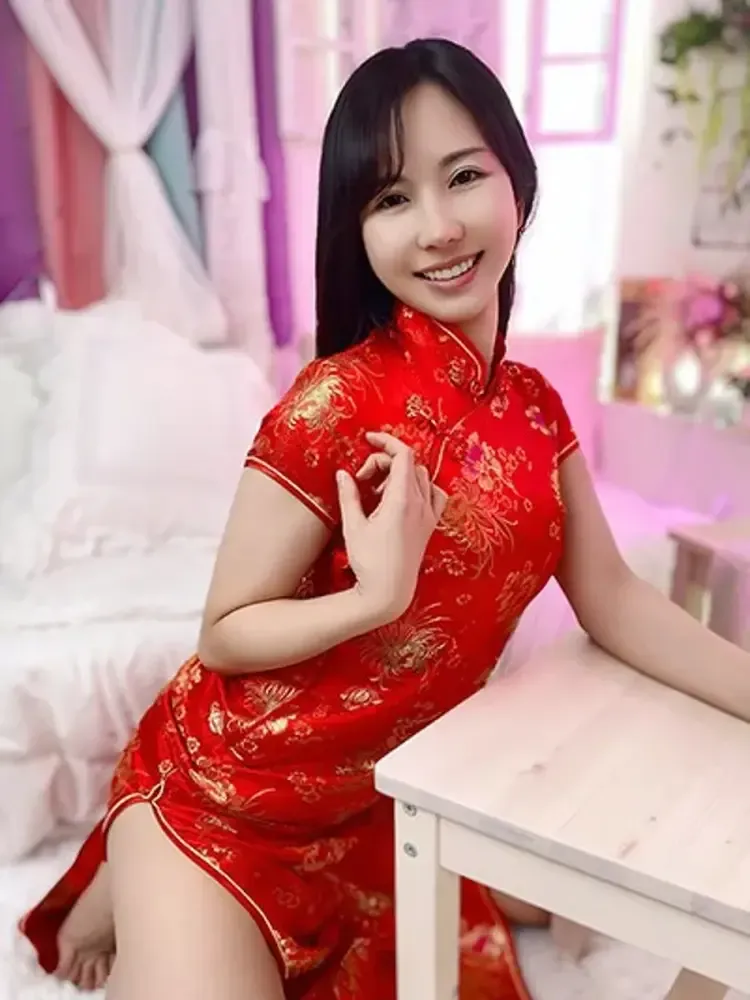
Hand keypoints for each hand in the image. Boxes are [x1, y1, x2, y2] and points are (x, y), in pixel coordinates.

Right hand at [336, 432, 446, 621]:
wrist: (389, 592)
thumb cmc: (369, 562)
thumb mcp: (353, 525)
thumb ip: (349, 495)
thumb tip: (343, 474)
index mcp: (402, 500)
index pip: (403, 454)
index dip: (386, 441)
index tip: (368, 439)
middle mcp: (421, 504)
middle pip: (409, 463)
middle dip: (385, 462)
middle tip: (363, 479)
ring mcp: (429, 515)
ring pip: (423, 476)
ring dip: (402, 473)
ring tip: (380, 491)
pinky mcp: (430, 526)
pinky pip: (435, 495)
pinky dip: (421, 487)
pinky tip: (403, 498)